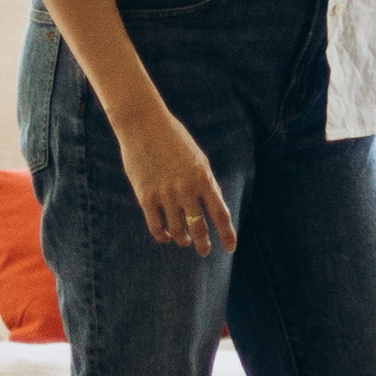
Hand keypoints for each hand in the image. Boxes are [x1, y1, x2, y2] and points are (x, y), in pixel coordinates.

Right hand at [116, 106, 237, 255]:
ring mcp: (166, 194)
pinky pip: (156, 227)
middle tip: (204, 251)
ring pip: (177, 230)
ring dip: (182, 240)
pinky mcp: (146, 196)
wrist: (144, 125)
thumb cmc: (174, 139)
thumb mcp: (197, 159)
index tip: (231, 248)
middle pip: (199, 228)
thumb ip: (205, 183)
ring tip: (184, 241)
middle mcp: (187, 189)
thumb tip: (211, 210)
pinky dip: (163, 236)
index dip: (227, 234)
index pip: (220, 213)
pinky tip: (166, 236)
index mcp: (203, 177)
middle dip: (203, 244)